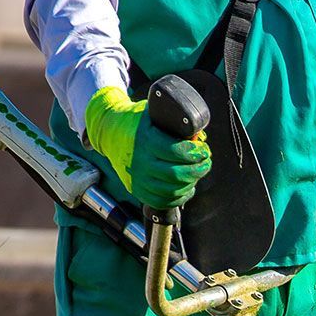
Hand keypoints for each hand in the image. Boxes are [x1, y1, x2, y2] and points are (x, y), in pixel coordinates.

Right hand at [84, 86, 211, 209]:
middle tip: (205, 163)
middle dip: (197, 170)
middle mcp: (140, 161)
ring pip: (172, 190)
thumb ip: (176, 124)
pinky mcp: (136, 190)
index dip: (195, 153)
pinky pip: (162, 201)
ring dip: (190, 183)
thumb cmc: (135, 122)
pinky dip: (179, 197)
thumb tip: (199, 138)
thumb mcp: (153, 114)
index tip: (204, 150)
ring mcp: (137, 178)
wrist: (109, 133)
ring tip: (197, 173)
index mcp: (145, 139)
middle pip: (176, 174)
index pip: (176, 151)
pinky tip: (186, 187)